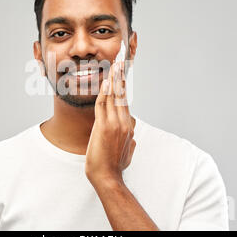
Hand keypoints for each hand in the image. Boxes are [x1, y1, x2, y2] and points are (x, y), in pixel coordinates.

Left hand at [85, 60, 135, 184]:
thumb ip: (130, 142)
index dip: (123, 84)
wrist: (108, 177)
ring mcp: (115, 124)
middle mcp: (124, 122)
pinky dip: (104, 92)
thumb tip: (133, 138)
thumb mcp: (127, 152)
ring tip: (114, 64)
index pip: (125, 100)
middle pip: (122, 94)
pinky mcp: (104, 127)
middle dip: (121, 75)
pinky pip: (104, 105)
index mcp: (128, 126)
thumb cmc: (115, 166)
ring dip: (113, 79)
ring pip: (114, 96)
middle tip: (121, 59)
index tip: (122, 72)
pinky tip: (104, 82)